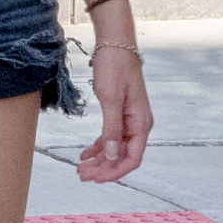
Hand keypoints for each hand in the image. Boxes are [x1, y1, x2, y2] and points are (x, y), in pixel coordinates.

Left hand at [74, 47, 153, 181]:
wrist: (115, 43)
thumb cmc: (115, 67)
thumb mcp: (110, 99)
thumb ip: (111, 129)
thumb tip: (110, 155)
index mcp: (141, 123)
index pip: (132, 158)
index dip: (115, 171)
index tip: (97, 178)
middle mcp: (138, 125)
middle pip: (122, 156)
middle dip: (103, 168)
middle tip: (81, 175)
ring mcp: (129, 120)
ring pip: (114, 148)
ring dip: (99, 160)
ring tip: (80, 168)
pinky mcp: (119, 113)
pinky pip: (110, 137)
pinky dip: (98, 147)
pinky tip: (85, 154)